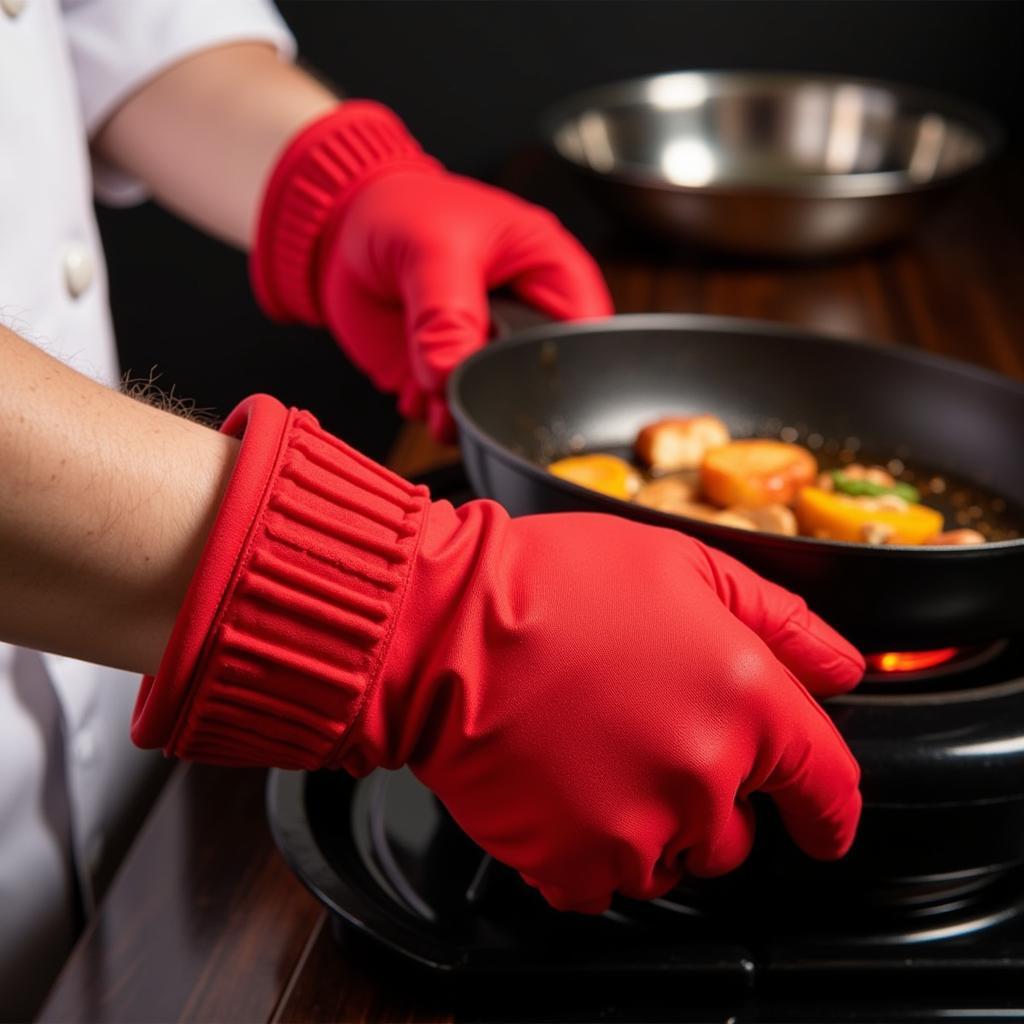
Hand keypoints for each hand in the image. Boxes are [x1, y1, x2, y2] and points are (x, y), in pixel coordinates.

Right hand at [135, 398, 862, 913]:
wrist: (444, 626)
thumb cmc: (554, 582)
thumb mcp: (682, 564)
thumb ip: (779, 619)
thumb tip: (843, 667)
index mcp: (744, 698)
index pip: (826, 784)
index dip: (830, 810)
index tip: (821, 823)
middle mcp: (704, 773)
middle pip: (739, 834)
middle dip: (708, 799)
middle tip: (645, 742)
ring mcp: (639, 828)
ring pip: (674, 864)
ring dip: (648, 827)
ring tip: (593, 757)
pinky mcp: (572, 863)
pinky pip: (605, 885)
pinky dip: (589, 851)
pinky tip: (559, 790)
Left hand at [250, 102, 611, 441]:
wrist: (347, 228)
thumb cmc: (407, 211)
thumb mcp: (434, 248)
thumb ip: (446, 313)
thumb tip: (449, 373)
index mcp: (555, 279)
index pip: (584, 343)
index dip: (558, 372)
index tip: (510, 380)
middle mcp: (528, 326)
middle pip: (541, 388)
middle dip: (500, 399)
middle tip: (456, 381)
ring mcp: (489, 358)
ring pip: (494, 411)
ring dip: (458, 411)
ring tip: (427, 385)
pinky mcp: (451, 379)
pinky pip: (452, 418)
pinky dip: (429, 412)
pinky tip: (413, 385)